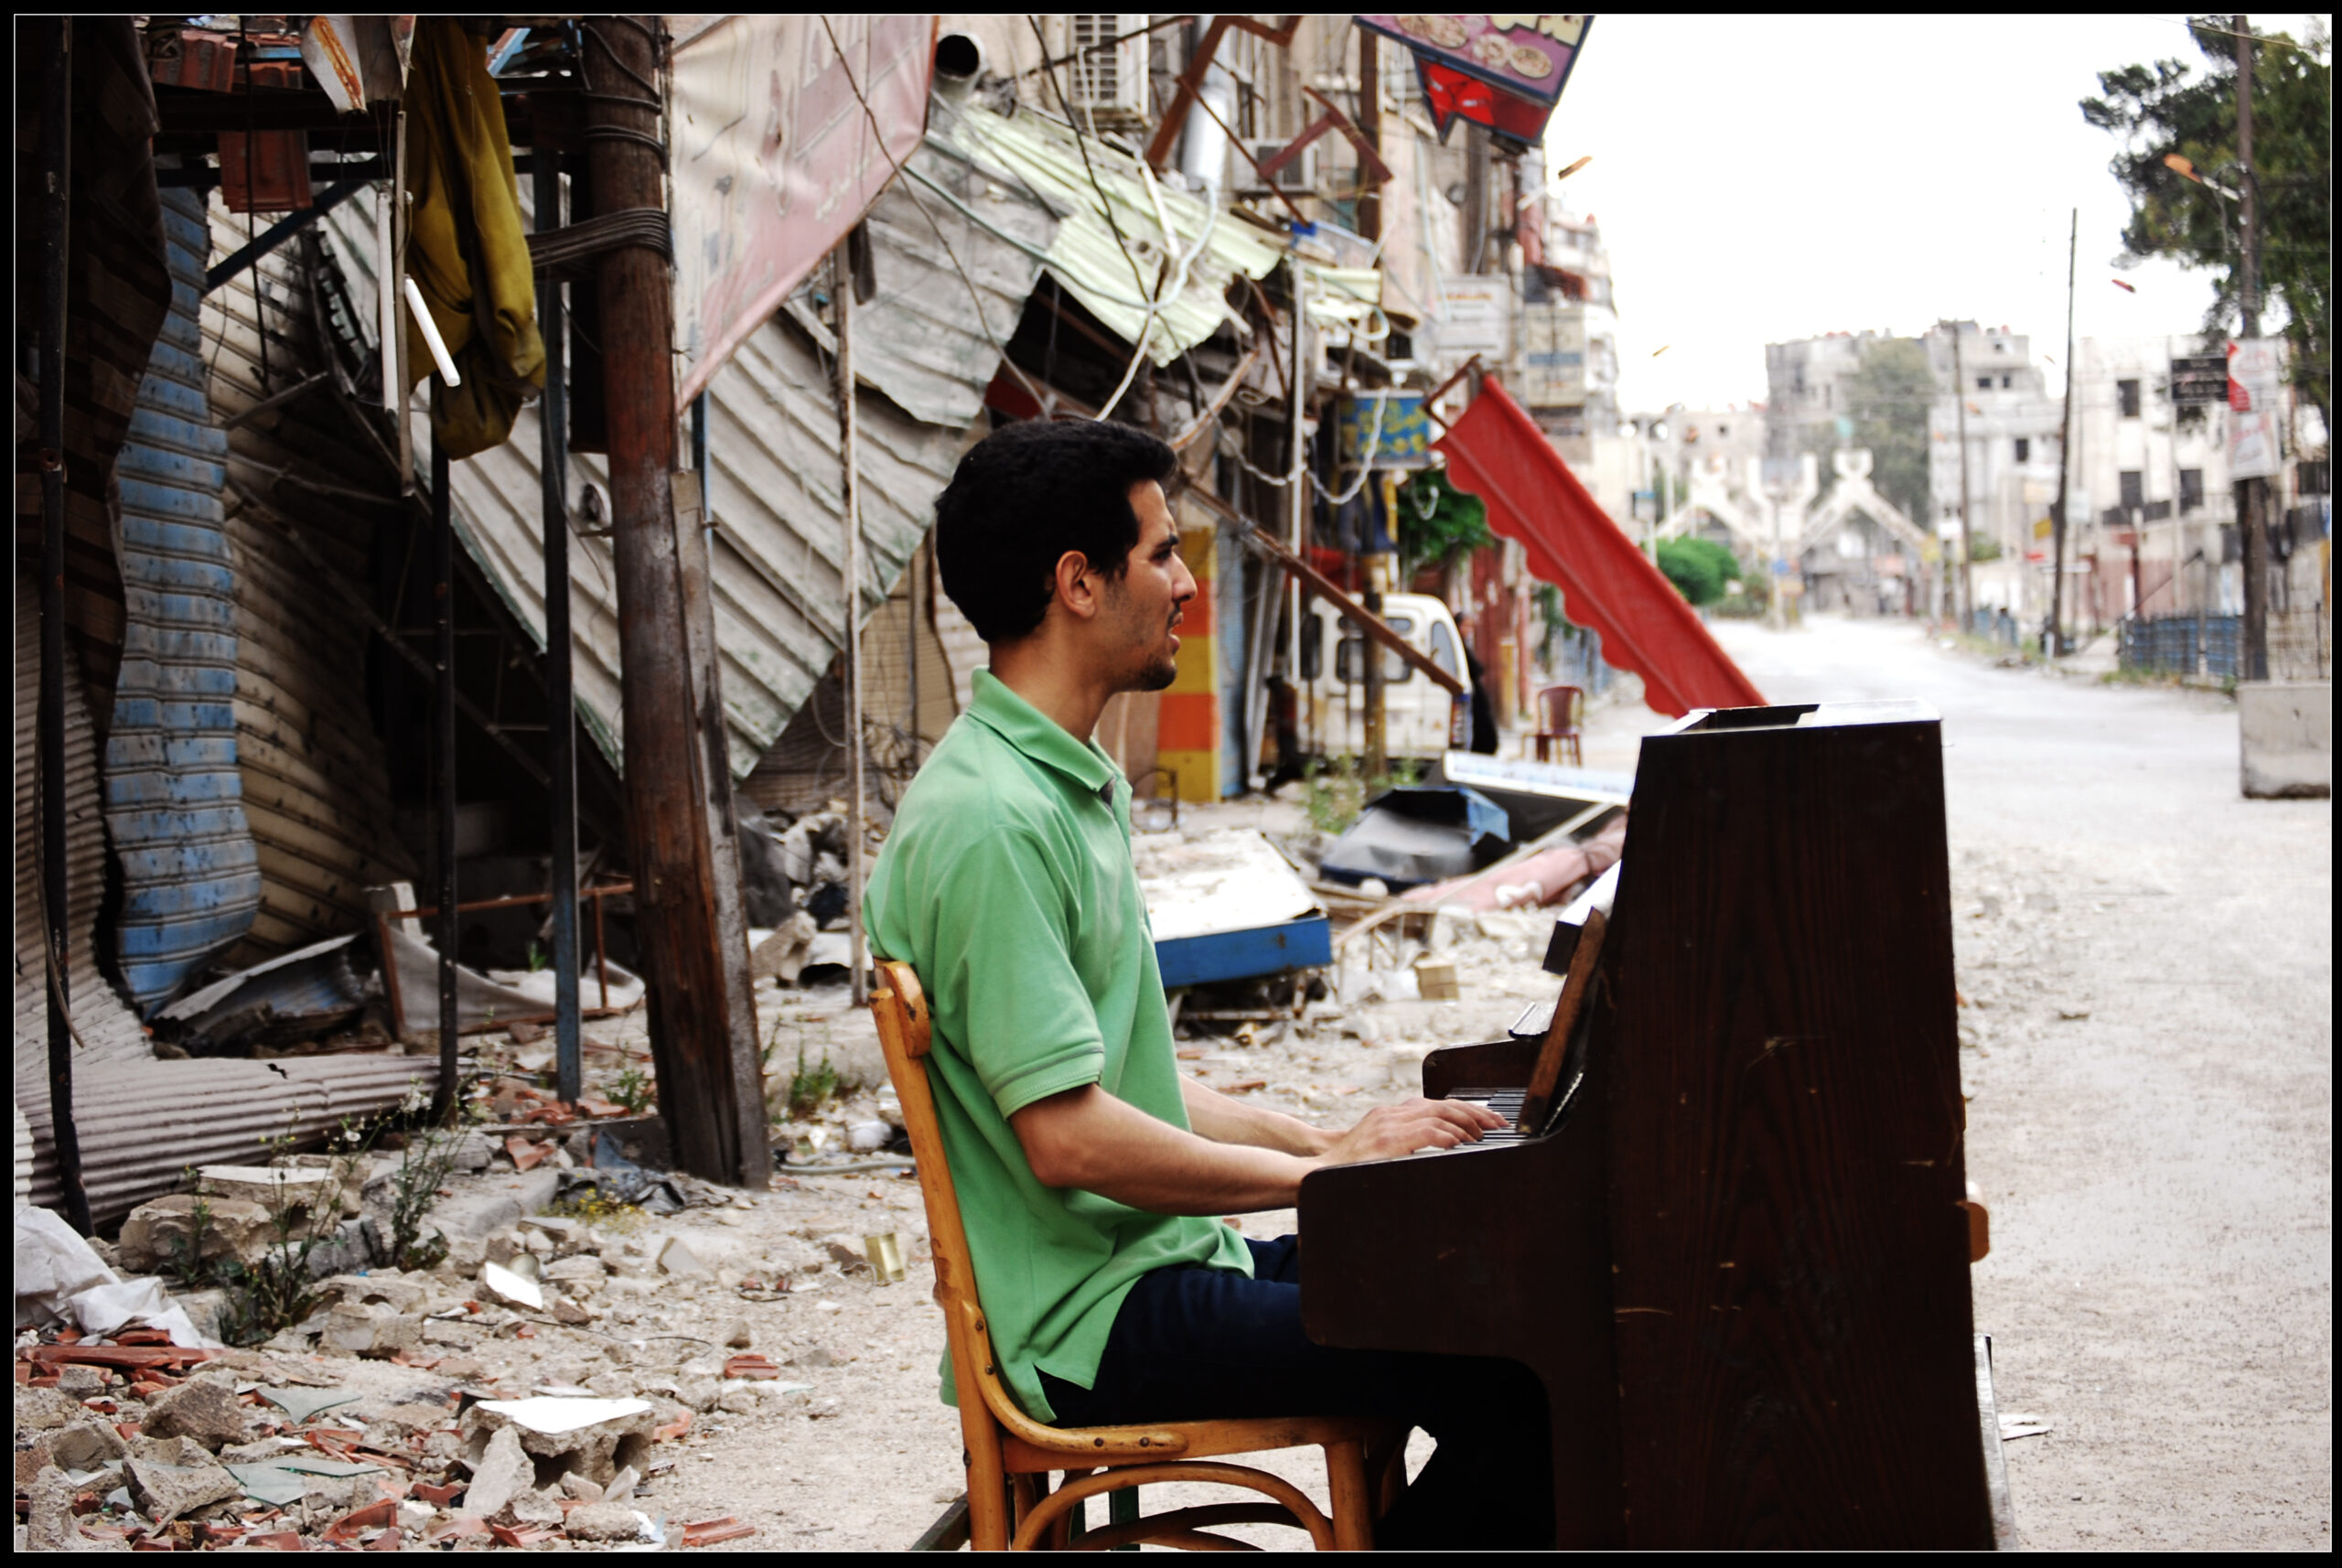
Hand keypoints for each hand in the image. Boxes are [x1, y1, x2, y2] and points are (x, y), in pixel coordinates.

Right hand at [1314, 1096, 1507, 1168]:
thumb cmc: (1349, 1165)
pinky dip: (1447, 1136)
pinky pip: (1425, 1132)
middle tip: (1498, 1125)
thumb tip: (1439, 1146)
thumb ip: (1405, 1141)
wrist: (1319, 1170)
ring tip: (1483, 1135)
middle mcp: (1392, 1114)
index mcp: (1392, 1114)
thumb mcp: (1379, 1147)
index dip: (1466, 1110)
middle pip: (1443, 1104)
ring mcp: (1388, 1125)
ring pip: (1438, 1114)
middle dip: (1475, 1114)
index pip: (1437, 1103)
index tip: (1487, 1120)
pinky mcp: (1388, 1141)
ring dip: (1466, 1125)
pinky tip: (1459, 1143)